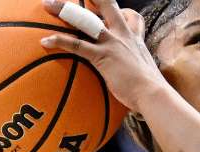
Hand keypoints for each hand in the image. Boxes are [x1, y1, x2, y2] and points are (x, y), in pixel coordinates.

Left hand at [41, 0, 161, 111]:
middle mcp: (123, 35)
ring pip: (85, 20)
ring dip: (65, 10)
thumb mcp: (146, 72)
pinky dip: (59, 41)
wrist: (153, 95)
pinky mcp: (102, 56)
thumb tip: (132, 80)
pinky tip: (45, 41)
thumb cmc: (150, 91)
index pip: (130, 16)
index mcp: (135, 38)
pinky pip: (77, 45)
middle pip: (106, 5)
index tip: (107, 11)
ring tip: (47, 5)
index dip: (120, 11)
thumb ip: (136, 68)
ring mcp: (112, 44)